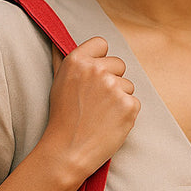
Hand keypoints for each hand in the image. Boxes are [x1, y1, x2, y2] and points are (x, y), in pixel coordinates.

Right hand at [41, 37, 139, 178]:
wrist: (68, 151)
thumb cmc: (62, 118)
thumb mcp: (58, 83)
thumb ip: (62, 59)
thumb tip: (56, 40)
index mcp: (77, 61)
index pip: (102, 44)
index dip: (100, 59)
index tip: (94, 76)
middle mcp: (96, 70)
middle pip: (119, 64)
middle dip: (112, 80)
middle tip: (96, 101)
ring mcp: (114, 87)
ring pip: (128, 84)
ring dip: (119, 98)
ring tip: (101, 114)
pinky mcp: (129, 105)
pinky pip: (135, 102)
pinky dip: (126, 113)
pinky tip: (110, 123)